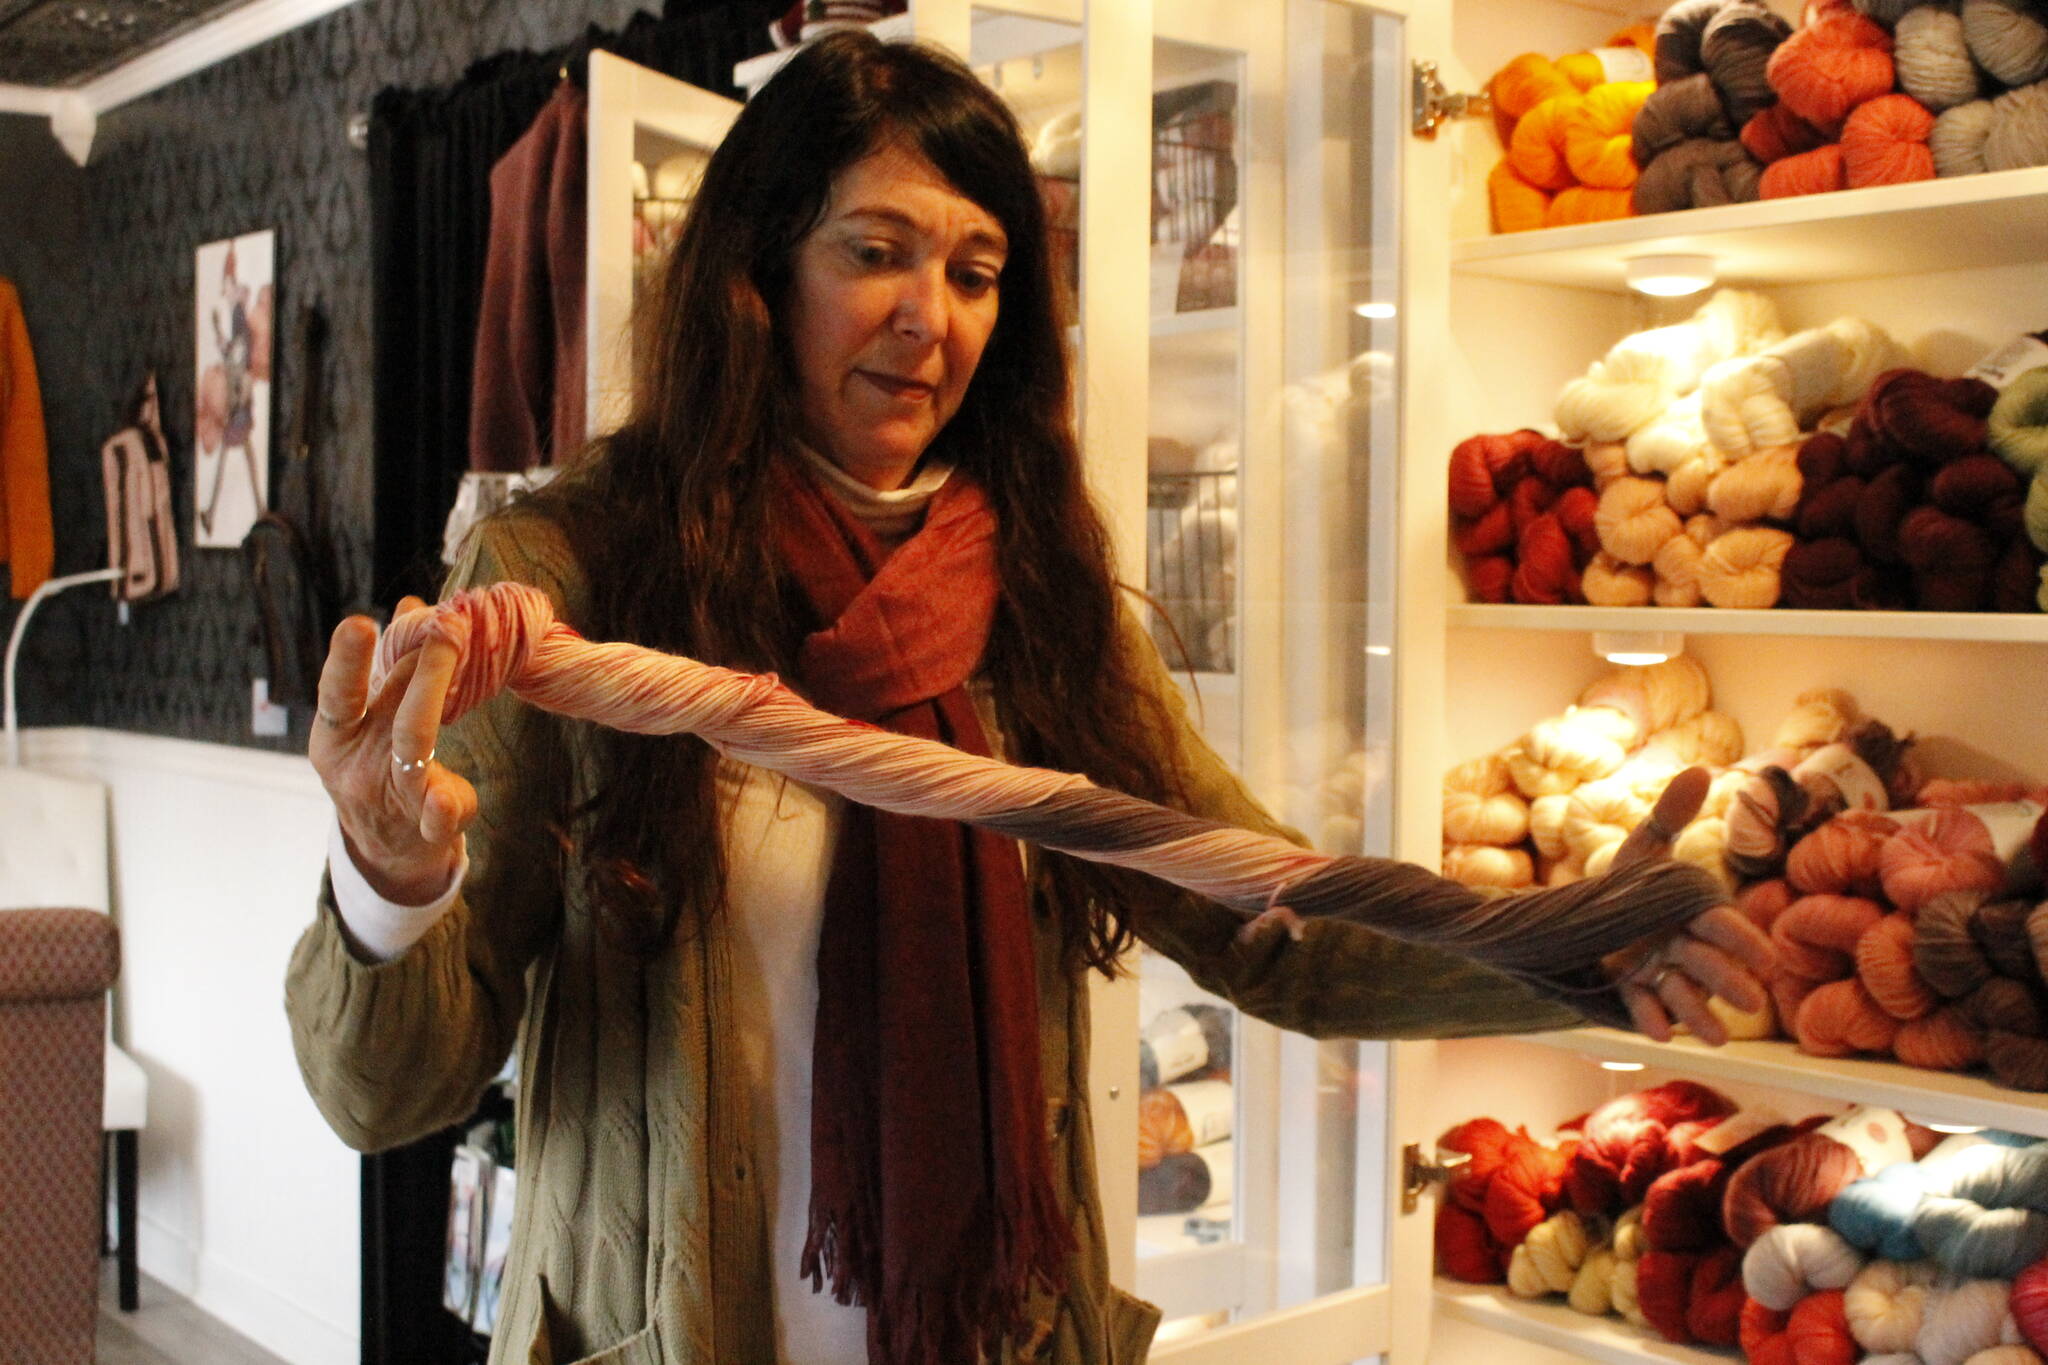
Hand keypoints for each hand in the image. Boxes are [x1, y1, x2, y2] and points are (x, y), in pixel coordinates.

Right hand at [309, 596, 477, 904]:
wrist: (387, 848)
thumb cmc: (379, 764)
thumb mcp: (372, 719)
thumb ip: (392, 666)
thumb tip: (410, 602)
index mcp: (338, 735)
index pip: (338, 694)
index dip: (347, 660)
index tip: (360, 623)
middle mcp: (358, 765)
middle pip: (389, 712)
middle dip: (420, 668)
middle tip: (448, 625)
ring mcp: (391, 797)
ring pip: (413, 750)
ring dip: (435, 705)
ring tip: (458, 671)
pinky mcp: (425, 827)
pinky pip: (438, 814)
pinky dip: (445, 805)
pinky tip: (447, 797)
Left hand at [1602, 767, 1775, 1046]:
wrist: (1585, 917)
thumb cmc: (1630, 886)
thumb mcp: (1643, 851)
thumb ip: (1669, 816)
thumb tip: (1698, 769)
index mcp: (1692, 914)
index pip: (1723, 926)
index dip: (1742, 940)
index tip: (1767, 957)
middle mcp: (1682, 948)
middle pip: (1707, 964)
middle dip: (1727, 980)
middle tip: (1749, 999)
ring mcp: (1658, 974)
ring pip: (1681, 995)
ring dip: (1696, 1012)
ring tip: (1715, 1035)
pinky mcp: (1630, 994)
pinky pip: (1642, 1009)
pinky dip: (1649, 1019)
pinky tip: (1654, 1031)